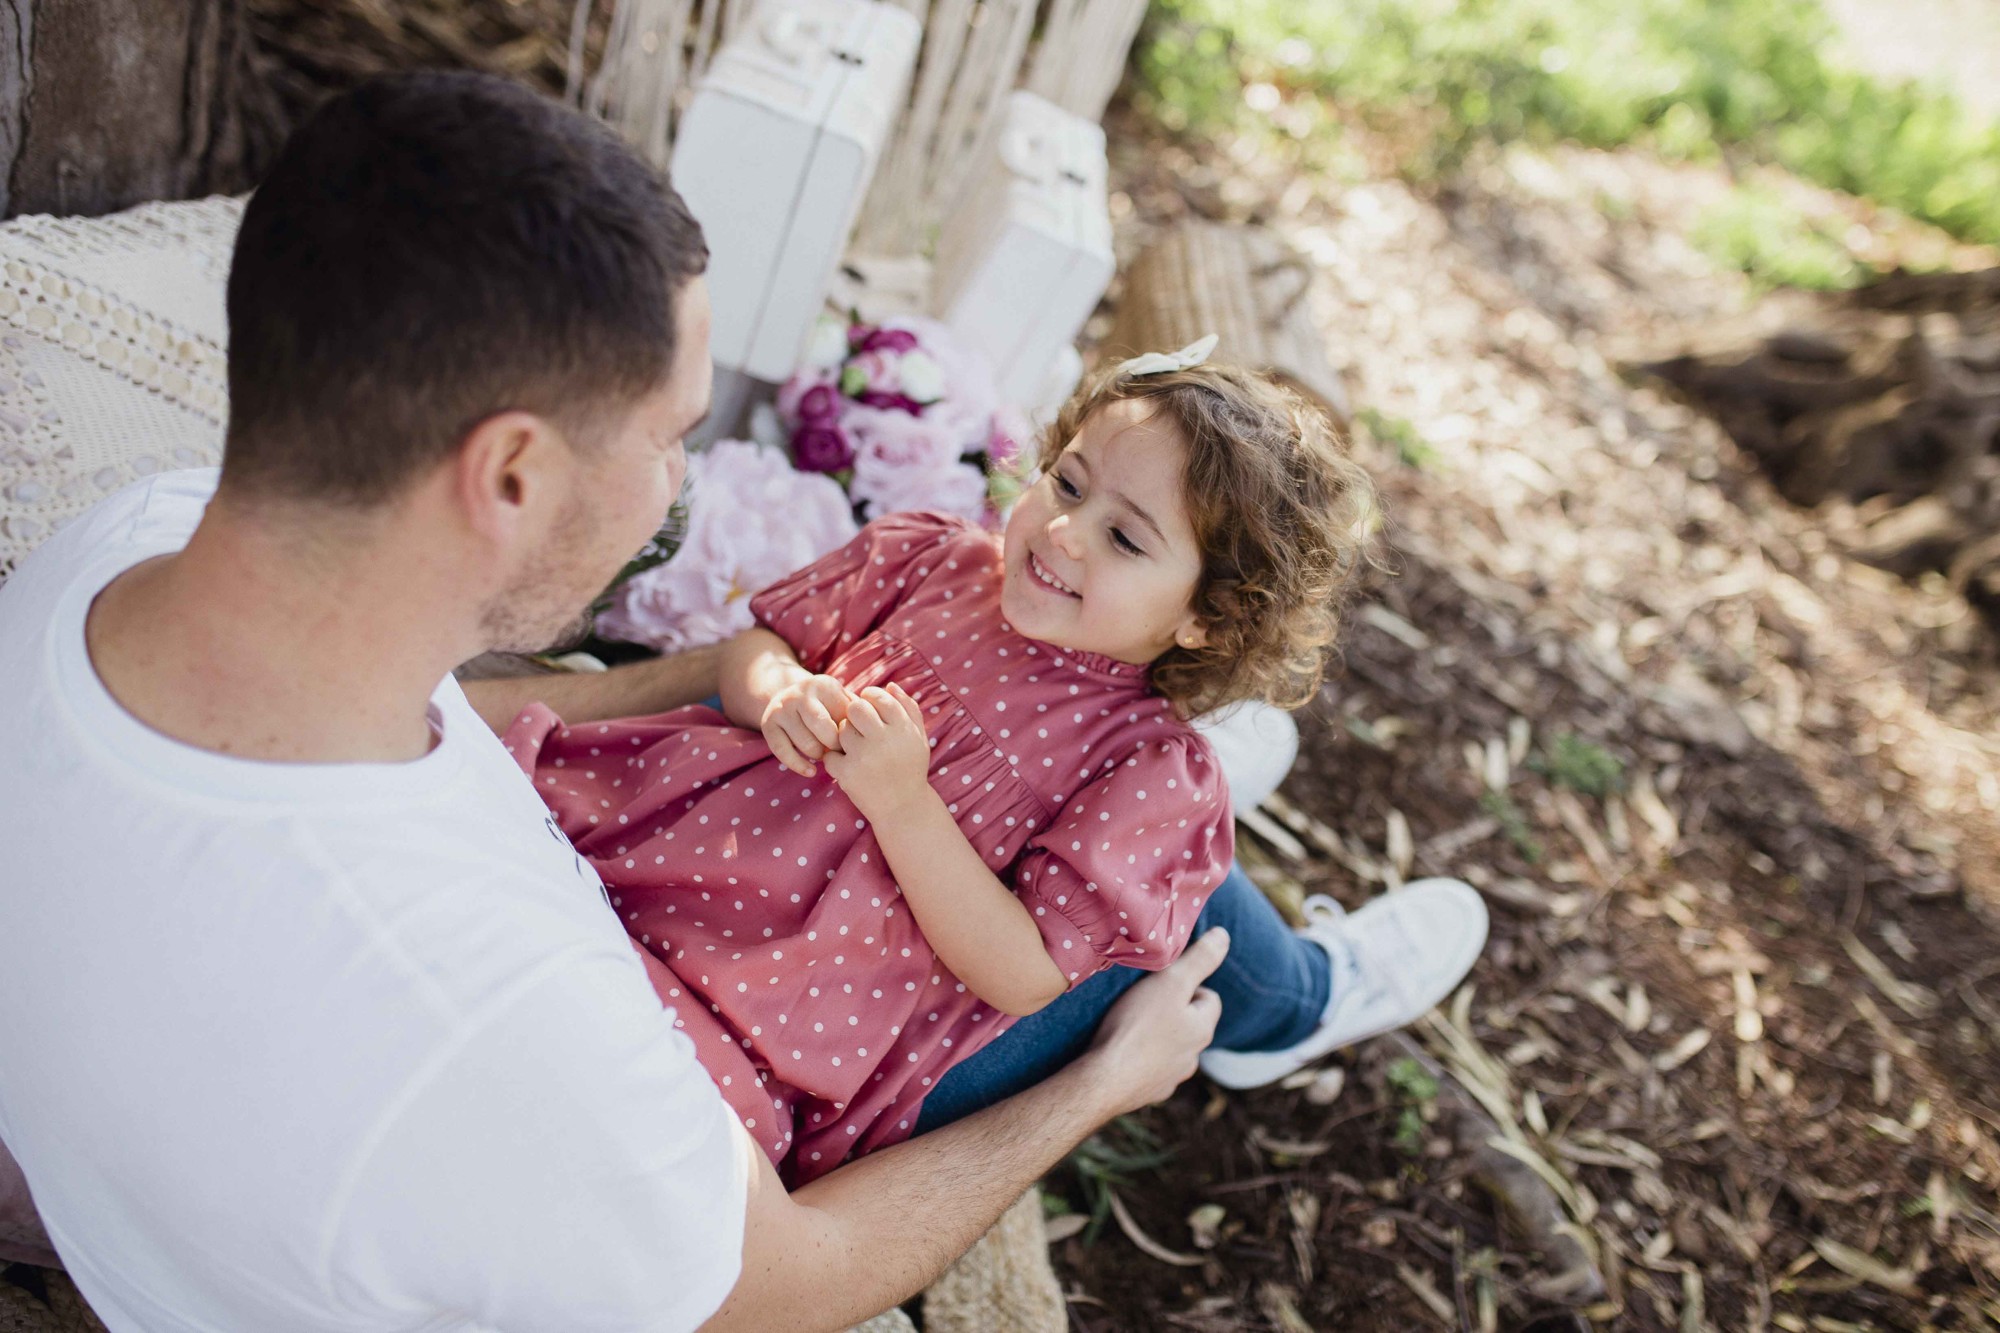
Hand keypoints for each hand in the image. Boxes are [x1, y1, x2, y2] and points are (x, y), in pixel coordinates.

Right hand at [761, 673, 851, 776]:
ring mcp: (782, 708)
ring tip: (824, 754)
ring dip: (818, 755)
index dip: (851, 734)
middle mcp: (800, 693)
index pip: (843, 716)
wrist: (788, 696)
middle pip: (823, 729)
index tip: (855, 741)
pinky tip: (811, 771)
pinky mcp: (768, 724)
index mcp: (824, 685)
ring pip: (806, 743)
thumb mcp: (842, 701)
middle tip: (839, 751)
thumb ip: (859, 713)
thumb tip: (876, 732)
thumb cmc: (827, 706)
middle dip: (834, 745)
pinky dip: (798, 765)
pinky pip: (783, 751)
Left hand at [821, 683, 929, 816]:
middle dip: (854, 714)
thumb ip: (909, 709)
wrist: (904, 809)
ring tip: (857, 750)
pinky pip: (830, 755)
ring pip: (841, 730)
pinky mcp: (847, 774)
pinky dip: (835, 760)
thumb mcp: (919, 738)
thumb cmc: (911, 769)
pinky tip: (848, 766)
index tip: (869, 706)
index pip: (879, 697)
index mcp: (903, 729)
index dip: (870, 697)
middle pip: (855, 708)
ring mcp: (864, 757)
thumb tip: (890, 685)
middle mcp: (884, 740)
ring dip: (845, 737)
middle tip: (859, 725)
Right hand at [1080, 928, 1228, 1115]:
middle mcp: (1192, 1057)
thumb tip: (1224, 936)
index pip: (1210, 998)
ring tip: (1130, 1026)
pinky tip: (1121, 1052)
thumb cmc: (1136, 1027)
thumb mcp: (1169, 982)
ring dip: (1158, 1037)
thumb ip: (1199, 959)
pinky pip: (1151, 1069)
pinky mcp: (1149, 1092)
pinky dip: (1142, 1059)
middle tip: (1143, 1001)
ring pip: (1172, 1049)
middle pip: (1190, 1024)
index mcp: (1202, 1029)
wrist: (1104, 1081)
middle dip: (1172, 1011)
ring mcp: (1171, 1078)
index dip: (1188, 984)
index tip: (1162, 982)